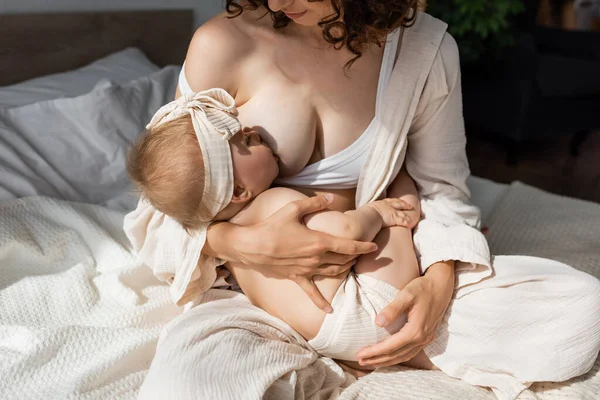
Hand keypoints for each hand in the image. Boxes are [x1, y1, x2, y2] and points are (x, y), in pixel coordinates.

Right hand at [235, 194, 377, 311]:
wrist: (251, 246)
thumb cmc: (272, 226)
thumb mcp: (293, 209)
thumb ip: (314, 202)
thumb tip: (330, 198)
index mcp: (319, 241)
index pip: (348, 246)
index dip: (364, 246)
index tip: (374, 246)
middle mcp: (316, 258)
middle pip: (344, 260)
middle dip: (355, 256)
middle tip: (361, 251)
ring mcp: (307, 270)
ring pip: (334, 273)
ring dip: (344, 269)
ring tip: (350, 264)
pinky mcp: (297, 278)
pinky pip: (312, 293)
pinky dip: (322, 303)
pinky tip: (330, 311)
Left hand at [356, 261, 454, 366]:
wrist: (441, 285)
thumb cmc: (422, 288)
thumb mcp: (406, 294)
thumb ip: (392, 309)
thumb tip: (378, 323)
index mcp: (416, 330)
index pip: (390, 346)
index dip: (374, 352)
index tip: (359, 354)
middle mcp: (422, 339)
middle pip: (396, 355)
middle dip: (377, 360)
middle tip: (360, 361)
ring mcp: (426, 339)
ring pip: (403, 356)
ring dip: (386, 361)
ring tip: (370, 362)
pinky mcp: (427, 337)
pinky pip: (410, 353)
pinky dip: (397, 357)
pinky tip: (388, 356)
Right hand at [366, 198, 413, 227]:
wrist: (367, 216)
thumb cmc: (363, 214)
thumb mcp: (365, 211)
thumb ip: (367, 213)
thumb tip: (362, 216)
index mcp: (378, 203)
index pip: (388, 201)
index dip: (394, 201)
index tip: (398, 201)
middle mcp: (386, 206)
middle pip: (397, 203)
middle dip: (404, 204)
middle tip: (410, 205)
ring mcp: (391, 212)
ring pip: (401, 213)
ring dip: (406, 215)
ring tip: (411, 219)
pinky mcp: (394, 218)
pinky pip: (401, 220)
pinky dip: (405, 222)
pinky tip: (409, 224)